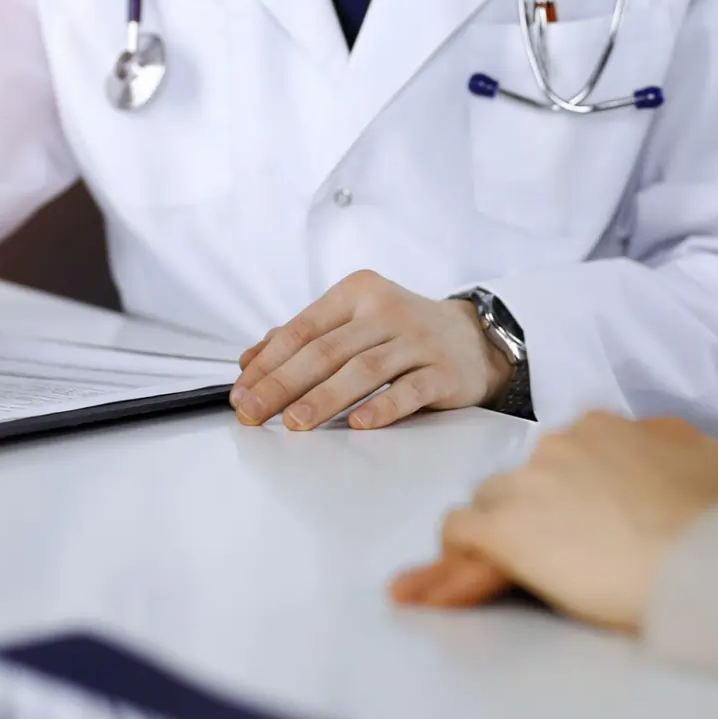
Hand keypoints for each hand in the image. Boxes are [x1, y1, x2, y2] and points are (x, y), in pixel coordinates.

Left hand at [231, 271, 512, 430]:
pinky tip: (359, 425)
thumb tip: (250, 361)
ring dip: (324, 398)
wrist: (476, 337)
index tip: (241, 391)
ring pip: (363, 370)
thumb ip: (304, 337)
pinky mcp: (445, 371)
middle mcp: (386, 311)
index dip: (268, 362)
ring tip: (294, 422)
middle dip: (283, 384)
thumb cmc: (402, 332)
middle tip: (253, 412)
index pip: (302, 329)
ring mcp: (418, 340)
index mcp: (356, 293)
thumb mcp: (354, 322)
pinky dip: (383, 408)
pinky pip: (410, 390)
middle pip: (326, 350)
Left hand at [390, 414, 717, 632]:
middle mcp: (563, 443)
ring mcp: (530, 483)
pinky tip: (467, 578)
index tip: (586, 520)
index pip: (570, 455)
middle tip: (560, 554)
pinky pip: (460, 532)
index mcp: (611, 426)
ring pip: (490, 502)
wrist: (707, 557)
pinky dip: (459, 557)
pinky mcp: (506, 528)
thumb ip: (700, 454)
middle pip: (527, 478)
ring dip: (499, 534)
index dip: (573, 493)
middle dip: (537, 513)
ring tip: (513, 573)